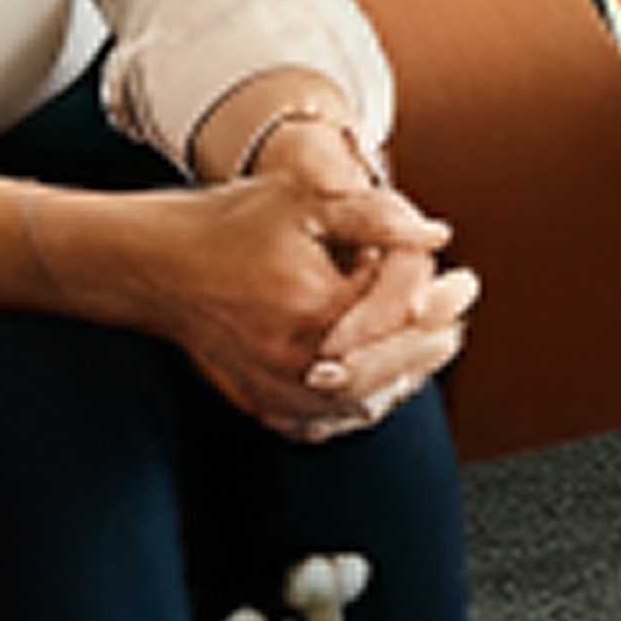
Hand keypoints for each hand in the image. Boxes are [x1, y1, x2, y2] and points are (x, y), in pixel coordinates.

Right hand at [149, 162, 475, 440]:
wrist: (155, 265)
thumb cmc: (225, 226)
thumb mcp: (304, 199)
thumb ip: (376, 215)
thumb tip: (437, 235)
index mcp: (316, 311)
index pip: (402, 314)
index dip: (440, 297)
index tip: (465, 283)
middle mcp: (299, 364)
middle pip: (394, 367)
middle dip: (434, 339)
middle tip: (457, 319)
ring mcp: (279, 393)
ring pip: (366, 401)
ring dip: (404, 375)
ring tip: (430, 346)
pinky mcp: (263, 406)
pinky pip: (329, 421)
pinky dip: (362, 402)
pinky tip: (378, 380)